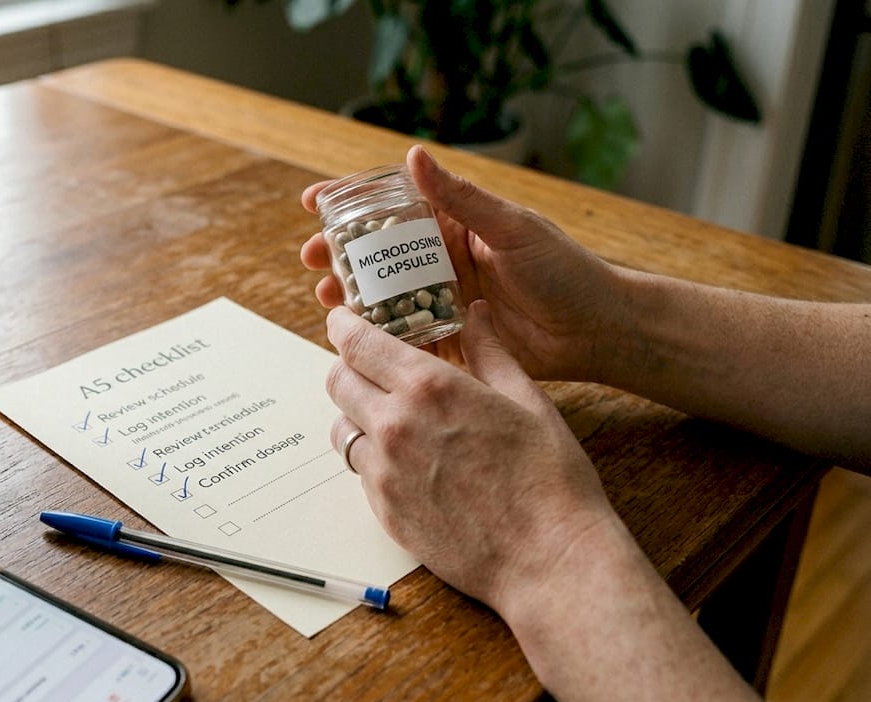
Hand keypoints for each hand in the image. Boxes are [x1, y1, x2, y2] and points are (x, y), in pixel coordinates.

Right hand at [302, 145, 625, 382]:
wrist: (598, 330)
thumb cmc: (566, 272)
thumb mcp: (512, 228)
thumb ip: (462, 199)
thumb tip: (414, 157)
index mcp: (456, 225)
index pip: (393, 206)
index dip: (350, 202)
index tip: (313, 202)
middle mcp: (443, 260)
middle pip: (377, 253)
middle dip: (337, 253)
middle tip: (309, 257)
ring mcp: (444, 299)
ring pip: (383, 294)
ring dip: (350, 294)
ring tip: (325, 295)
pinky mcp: (450, 337)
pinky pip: (405, 335)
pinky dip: (377, 335)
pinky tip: (354, 336)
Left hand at [326, 301, 617, 613]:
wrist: (548, 560)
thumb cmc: (550, 479)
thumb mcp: (527, 401)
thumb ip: (489, 352)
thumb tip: (473, 315)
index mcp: (430, 387)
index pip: (358, 343)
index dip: (345, 326)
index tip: (344, 320)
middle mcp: (395, 425)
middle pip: (338, 381)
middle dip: (349, 367)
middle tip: (371, 368)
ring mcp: (384, 472)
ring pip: (342, 428)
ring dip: (358, 415)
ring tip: (393, 418)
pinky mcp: (383, 510)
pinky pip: (360, 471)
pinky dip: (373, 458)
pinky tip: (409, 461)